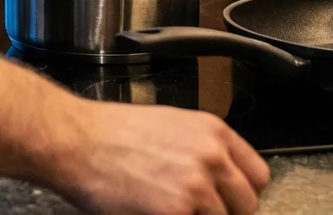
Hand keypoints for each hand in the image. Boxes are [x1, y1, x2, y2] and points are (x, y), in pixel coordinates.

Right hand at [48, 102, 269, 214]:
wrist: (75, 141)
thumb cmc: (110, 133)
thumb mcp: (170, 126)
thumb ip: (202, 150)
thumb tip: (218, 180)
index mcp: (214, 132)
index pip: (258, 175)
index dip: (241, 192)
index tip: (228, 200)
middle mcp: (212, 157)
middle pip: (247, 205)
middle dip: (224, 212)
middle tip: (196, 210)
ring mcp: (197, 187)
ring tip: (169, 209)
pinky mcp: (177, 213)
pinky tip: (156, 212)